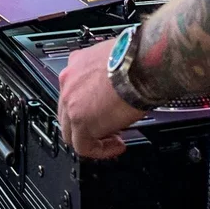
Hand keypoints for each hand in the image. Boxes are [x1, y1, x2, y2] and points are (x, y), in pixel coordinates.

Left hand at [57, 37, 144, 159]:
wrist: (141, 63)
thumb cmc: (136, 58)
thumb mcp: (116, 59)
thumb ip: (108, 74)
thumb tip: (118, 86)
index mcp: (77, 63)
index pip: (74, 92)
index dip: (90, 106)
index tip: (105, 111)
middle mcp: (68, 80)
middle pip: (68, 112)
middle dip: (88, 124)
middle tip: (110, 128)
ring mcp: (70, 101)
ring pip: (71, 131)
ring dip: (93, 138)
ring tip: (114, 139)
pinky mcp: (80, 121)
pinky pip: (83, 146)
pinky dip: (99, 150)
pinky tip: (116, 146)